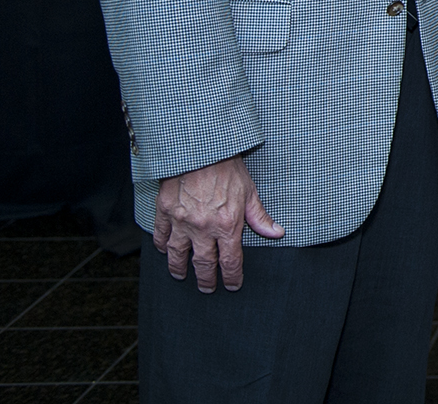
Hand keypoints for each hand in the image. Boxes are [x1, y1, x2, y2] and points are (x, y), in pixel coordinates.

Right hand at [153, 155, 283, 292]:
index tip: (233, 285)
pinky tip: (164, 251)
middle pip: (203, 264)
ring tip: (181, 276)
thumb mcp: (249, 192)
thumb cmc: (228, 168)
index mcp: (227, 226)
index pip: (230, 261)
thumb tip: (276, 233)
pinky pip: (160, 236)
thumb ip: (260, 217)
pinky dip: (161, 246)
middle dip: (206, 280)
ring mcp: (181, 222)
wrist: (201, 150)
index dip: (233, 277)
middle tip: (207, 288)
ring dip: (179, 269)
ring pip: (177, 255)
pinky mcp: (164, 212)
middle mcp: (202, 229)